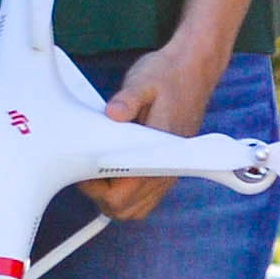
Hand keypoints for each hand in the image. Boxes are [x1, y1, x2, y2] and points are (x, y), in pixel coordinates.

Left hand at [83, 37, 229, 221]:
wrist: (194, 69)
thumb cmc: (169, 75)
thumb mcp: (144, 81)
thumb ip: (129, 99)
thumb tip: (114, 114)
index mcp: (162, 152)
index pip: (125, 194)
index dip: (99, 189)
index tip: (85, 171)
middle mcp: (168, 168)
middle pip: (127, 209)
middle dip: (102, 197)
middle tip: (87, 172)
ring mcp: (168, 172)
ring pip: (136, 208)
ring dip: (114, 198)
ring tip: (98, 173)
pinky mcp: (167, 168)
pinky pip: (144, 197)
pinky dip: (126, 194)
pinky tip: (113, 172)